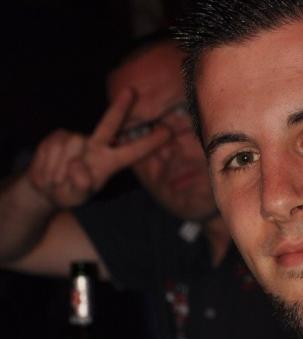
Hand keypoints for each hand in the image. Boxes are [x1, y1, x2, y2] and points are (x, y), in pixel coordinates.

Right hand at [26, 88, 170, 208]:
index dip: (149, 143)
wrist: (46, 188)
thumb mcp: (78, 195)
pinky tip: (49, 169)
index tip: (167, 132)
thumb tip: (78, 165)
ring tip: (58, 178)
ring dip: (60, 167)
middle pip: (110, 124)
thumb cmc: (69, 192)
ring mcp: (78, 139)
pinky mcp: (59, 135)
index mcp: (110, 163)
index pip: (133, 152)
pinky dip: (49, 163)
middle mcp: (97, 147)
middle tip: (132, 91)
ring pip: (72, 144)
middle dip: (120, 107)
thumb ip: (81, 184)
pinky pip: (54, 146)